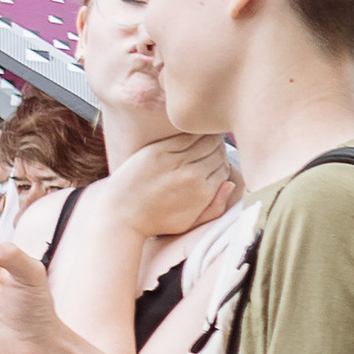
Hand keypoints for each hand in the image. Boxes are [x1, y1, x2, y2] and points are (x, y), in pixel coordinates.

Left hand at [94, 134, 234, 242]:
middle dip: (218, 149)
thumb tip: (231, 183)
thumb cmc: (156, 220)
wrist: (122, 214)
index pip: (225, 168)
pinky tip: (191, 130)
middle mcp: (192, 176)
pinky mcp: (158, 152)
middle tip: (212, 147)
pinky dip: (192, 132)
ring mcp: (174, 162)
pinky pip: (184, 136)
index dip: (223, 163)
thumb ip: (217, 207)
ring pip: (204, 141)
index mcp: (203, 193)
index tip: (217, 160)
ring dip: (208, 137)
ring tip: (205, 136)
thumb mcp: (192, 223)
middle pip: (217, 153)